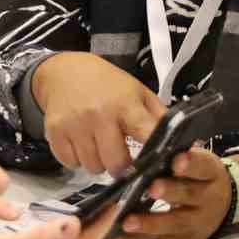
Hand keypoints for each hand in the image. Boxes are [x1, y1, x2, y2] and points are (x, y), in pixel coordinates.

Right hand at [31, 52, 164, 175]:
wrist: (64, 71)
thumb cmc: (107, 84)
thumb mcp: (138, 93)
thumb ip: (158, 118)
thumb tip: (183, 143)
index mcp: (126, 105)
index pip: (146, 135)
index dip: (154, 155)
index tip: (156, 165)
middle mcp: (99, 115)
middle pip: (115, 164)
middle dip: (121, 166)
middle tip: (121, 156)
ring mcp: (74, 125)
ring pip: (92, 167)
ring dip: (98, 163)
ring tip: (99, 145)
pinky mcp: (55, 133)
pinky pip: (71, 163)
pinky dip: (77, 160)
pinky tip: (82, 143)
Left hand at [116, 147, 231, 238]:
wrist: (221, 206)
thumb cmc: (198, 177)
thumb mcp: (197, 163)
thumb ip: (176, 159)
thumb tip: (144, 154)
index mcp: (211, 173)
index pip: (202, 166)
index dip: (190, 164)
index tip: (176, 161)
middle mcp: (209, 199)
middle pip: (189, 195)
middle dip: (169, 192)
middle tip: (151, 188)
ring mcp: (197, 223)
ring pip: (174, 223)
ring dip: (149, 223)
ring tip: (127, 222)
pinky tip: (116, 237)